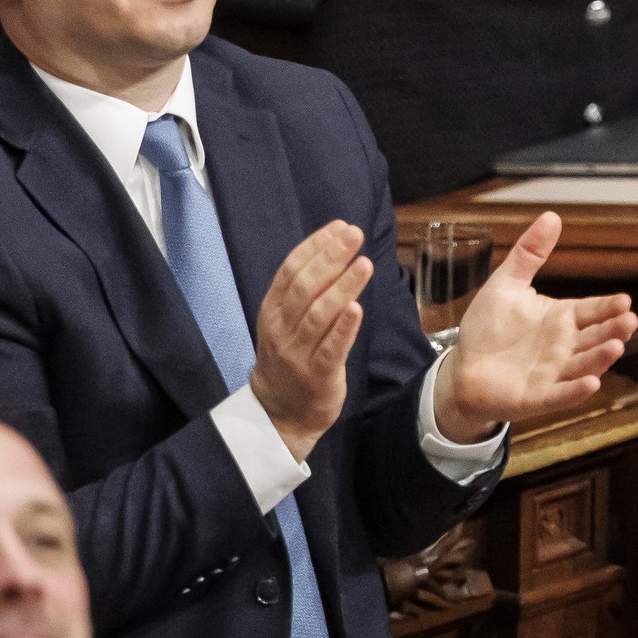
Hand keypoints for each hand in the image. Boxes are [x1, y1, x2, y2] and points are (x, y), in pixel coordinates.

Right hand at [250, 223, 372, 462]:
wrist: (280, 410)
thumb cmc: (292, 355)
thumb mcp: (287, 319)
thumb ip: (306, 288)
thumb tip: (335, 245)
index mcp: (273, 310)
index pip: (291, 270)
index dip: (315, 246)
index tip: (339, 227)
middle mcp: (282, 329)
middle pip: (305, 287)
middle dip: (330, 258)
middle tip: (354, 235)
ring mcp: (298, 353)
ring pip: (319, 315)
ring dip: (342, 287)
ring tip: (364, 264)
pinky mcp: (317, 375)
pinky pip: (331, 348)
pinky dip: (344, 328)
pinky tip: (358, 308)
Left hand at [433, 213, 635, 442]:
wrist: (461, 368)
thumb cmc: (488, 328)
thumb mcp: (506, 285)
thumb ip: (530, 254)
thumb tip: (552, 216)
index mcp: (561, 318)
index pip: (593, 311)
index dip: (609, 307)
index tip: (624, 301)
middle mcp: (564, 346)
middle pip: (596, 337)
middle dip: (614, 330)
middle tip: (628, 320)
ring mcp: (554, 373)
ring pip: (585, 365)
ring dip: (601, 358)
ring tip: (615, 346)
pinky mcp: (538, 397)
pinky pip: (560, 395)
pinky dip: (576, 391)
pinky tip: (591, 383)